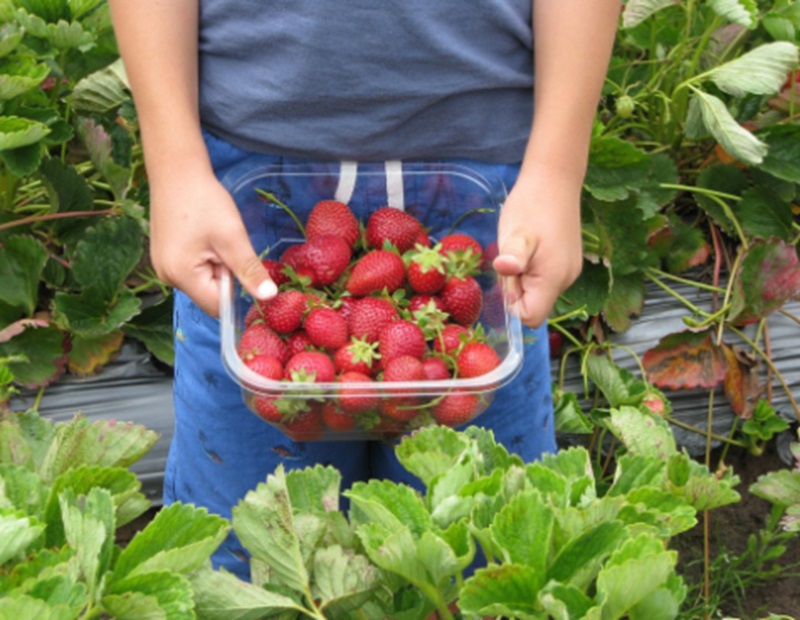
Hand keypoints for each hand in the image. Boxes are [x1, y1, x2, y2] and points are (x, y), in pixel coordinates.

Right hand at [148, 165, 275, 316]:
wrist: (176, 172)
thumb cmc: (203, 201)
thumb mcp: (232, 237)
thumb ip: (249, 270)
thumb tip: (269, 296)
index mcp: (181, 275)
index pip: (217, 306)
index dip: (236, 292)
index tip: (243, 266)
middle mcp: (167, 277)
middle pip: (210, 294)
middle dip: (225, 275)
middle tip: (226, 244)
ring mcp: (164, 267)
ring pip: (204, 281)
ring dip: (217, 265)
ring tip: (215, 237)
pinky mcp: (166, 257)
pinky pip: (194, 269)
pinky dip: (207, 258)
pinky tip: (205, 236)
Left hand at [493, 163, 583, 327]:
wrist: (555, 179)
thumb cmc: (532, 205)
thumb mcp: (516, 233)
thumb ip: (512, 257)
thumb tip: (505, 270)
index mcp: (553, 279)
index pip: (530, 317)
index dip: (512, 304)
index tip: (507, 276)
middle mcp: (566, 280)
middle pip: (534, 304)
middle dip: (516, 288)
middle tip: (513, 255)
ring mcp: (570, 271)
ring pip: (538, 291)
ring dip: (523, 276)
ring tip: (521, 247)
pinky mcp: (568, 262)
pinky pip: (545, 278)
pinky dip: (533, 268)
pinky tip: (531, 244)